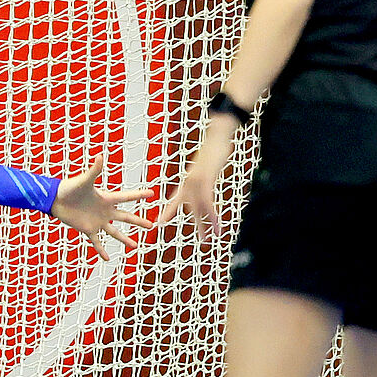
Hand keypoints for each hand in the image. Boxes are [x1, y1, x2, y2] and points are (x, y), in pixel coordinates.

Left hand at [51, 155, 154, 260]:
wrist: (55, 200)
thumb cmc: (69, 188)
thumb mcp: (84, 180)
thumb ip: (94, 170)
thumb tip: (101, 155)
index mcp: (106, 198)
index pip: (127, 197)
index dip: (139, 195)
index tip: (152, 193)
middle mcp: (105, 211)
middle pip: (125, 217)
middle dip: (138, 221)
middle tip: (151, 225)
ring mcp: (97, 221)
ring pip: (114, 232)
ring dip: (124, 239)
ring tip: (135, 246)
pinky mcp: (88, 229)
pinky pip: (96, 242)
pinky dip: (101, 250)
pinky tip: (107, 258)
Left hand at [160, 124, 235, 238]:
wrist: (217, 136)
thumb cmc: (213, 149)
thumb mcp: (206, 165)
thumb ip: (204, 176)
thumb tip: (205, 181)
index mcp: (188, 181)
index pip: (176, 199)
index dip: (169, 211)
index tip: (159, 222)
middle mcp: (189, 183)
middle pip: (189, 208)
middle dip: (195, 225)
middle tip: (198, 241)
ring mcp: (196, 182)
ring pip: (199, 209)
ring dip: (204, 226)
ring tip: (207, 240)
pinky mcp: (205, 181)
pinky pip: (208, 203)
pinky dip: (212, 216)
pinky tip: (216, 227)